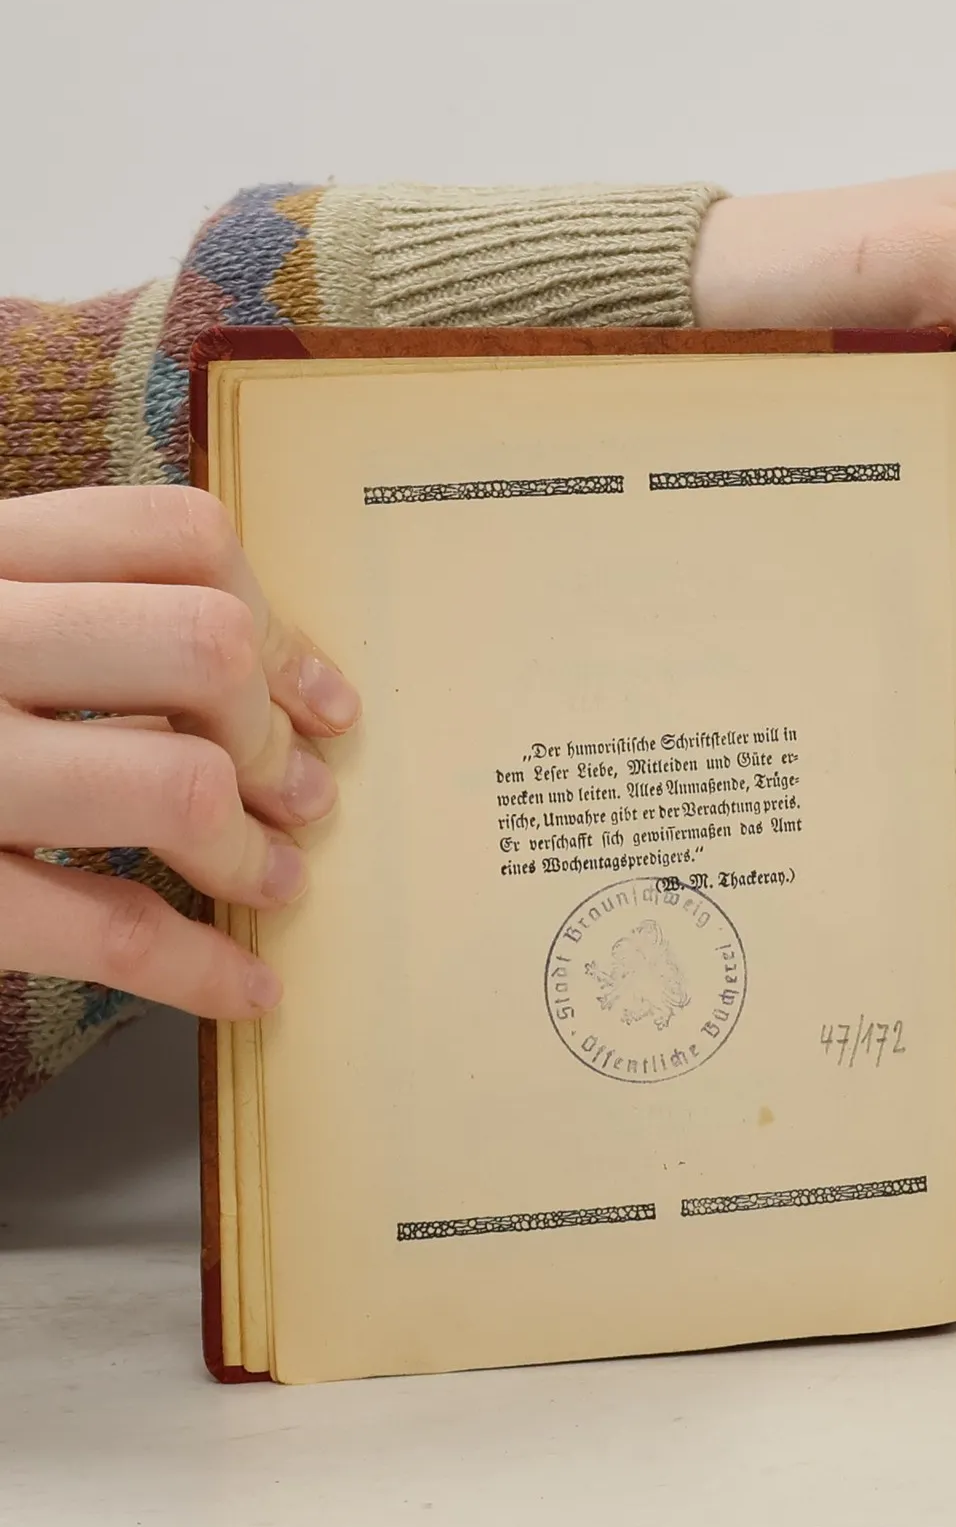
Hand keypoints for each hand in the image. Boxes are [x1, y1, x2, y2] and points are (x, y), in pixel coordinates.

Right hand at [0, 486, 359, 1018]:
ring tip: (270, 883)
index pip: (176, 535)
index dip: (277, 620)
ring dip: (252, 850)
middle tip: (296, 795)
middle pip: (201, 643)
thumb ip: (67, 608)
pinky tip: (244, 991)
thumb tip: (281, 675)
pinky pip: (104, 929)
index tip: (317, 698)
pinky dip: (202, 969)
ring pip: (174, 783)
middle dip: (272, 732)